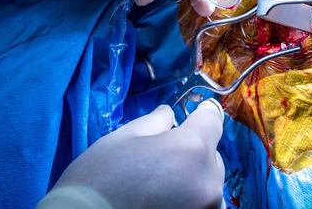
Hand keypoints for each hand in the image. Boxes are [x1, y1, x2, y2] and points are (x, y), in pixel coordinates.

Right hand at [38, 100, 224, 208]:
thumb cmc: (99, 178)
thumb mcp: (124, 137)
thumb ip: (156, 122)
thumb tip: (170, 115)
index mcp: (191, 148)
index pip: (212, 121)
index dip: (203, 114)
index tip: (198, 112)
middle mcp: (208, 179)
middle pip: (211, 154)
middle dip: (192, 150)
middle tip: (163, 156)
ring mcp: (207, 206)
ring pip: (208, 181)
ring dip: (193, 177)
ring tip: (161, 183)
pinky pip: (204, 202)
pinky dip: (191, 197)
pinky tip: (165, 199)